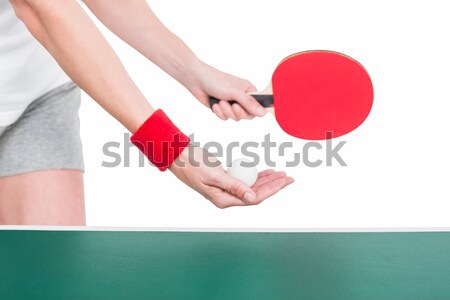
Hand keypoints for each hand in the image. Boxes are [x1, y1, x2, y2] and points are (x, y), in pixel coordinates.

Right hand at [169, 144, 293, 207]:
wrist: (177, 154)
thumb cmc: (193, 163)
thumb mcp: (214, 175)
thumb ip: (234, 186)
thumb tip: (253, 198)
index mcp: (223, 200)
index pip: (254, 198)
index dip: (272, 190)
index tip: (285, 181)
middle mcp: (225, 197)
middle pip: (255, 193)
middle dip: (273, 185)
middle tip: (289, 177)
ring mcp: (224, 189)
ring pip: (251, 186)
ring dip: (266, 180)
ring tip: (281, 174)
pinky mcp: (223, 180)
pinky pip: (243, 179)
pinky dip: (255, 175)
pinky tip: (265, 172)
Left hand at [187, 62, 266, 120]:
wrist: (196, 80)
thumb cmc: (216, 80)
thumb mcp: (235, 92)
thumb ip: (249, 103)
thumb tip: (263, 113)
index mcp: (249, 90)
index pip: (259, 106)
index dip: (256, 111)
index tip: (250, 112)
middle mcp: (242, 97)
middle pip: (248, 115)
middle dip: (237, 112)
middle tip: (232, 105)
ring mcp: (232, 103)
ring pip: (236, 117)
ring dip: (227, 112)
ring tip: (221, 102)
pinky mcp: (223, 109)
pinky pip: (225, 118)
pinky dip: (219, 112)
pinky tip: (215, 104)